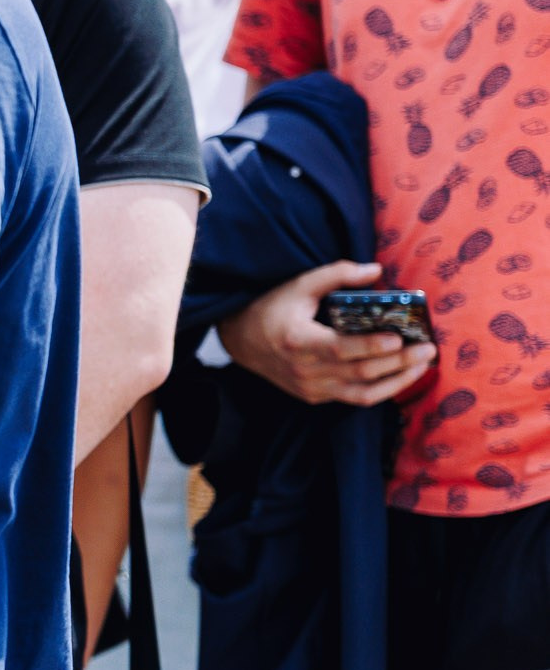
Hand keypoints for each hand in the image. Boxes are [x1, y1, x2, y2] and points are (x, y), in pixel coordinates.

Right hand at [220, 260, 436, 406]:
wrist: (241, 341)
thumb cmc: (272, 308)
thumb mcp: (298, 285)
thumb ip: (336, 275)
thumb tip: (376, 270)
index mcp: (298, 341)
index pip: (340, 349)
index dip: (371, 347)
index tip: (399, 338)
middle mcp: (305, 370)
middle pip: (360, 372)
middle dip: (399, 362)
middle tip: (428, 348)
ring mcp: (310, 388)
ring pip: (363, 393)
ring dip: (398, 381)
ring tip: (422, 365)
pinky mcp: (315, 397)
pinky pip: (355, 399)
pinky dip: (382, 389)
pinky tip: (400, 375)